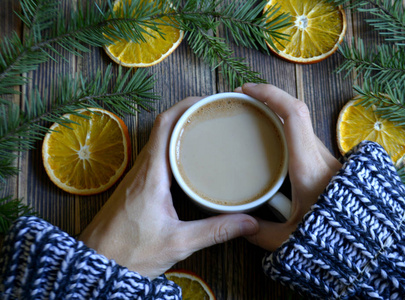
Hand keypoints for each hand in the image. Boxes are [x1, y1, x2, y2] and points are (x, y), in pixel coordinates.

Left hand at [78, 97, 258, 278]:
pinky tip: (191, 159)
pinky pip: (157, 155)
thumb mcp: (178, 243)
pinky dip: (175, 147)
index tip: (209, 101)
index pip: (166, 124)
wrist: (97, 264)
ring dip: (181, 129)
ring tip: (208, 130)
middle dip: (189, 114)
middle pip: (164, 127)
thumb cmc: (129, 252)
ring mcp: (138, 176)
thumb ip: (215, 231)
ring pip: (160, 140)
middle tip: (215, 114)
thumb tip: (249, 223)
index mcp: (151, 174)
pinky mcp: (137, 186)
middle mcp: (142, 168)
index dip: (186, 106)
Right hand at [235, 83, 341, 251]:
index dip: (270, 94)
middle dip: (268, 102)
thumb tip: (239, 224)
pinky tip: (271, 144)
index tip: (247, 89)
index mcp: (308, 166)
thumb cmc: (337, 238)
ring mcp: (327, 159)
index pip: (294, 114)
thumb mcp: (290, 239)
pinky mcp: (329, 166)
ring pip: (300, 128)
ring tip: (252, 121)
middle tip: (243, 104)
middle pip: (295, 115)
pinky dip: (286, 132)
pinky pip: (304, 140)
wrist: (374, 242)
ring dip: (277, 117)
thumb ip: (260, 233)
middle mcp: (320, 155)